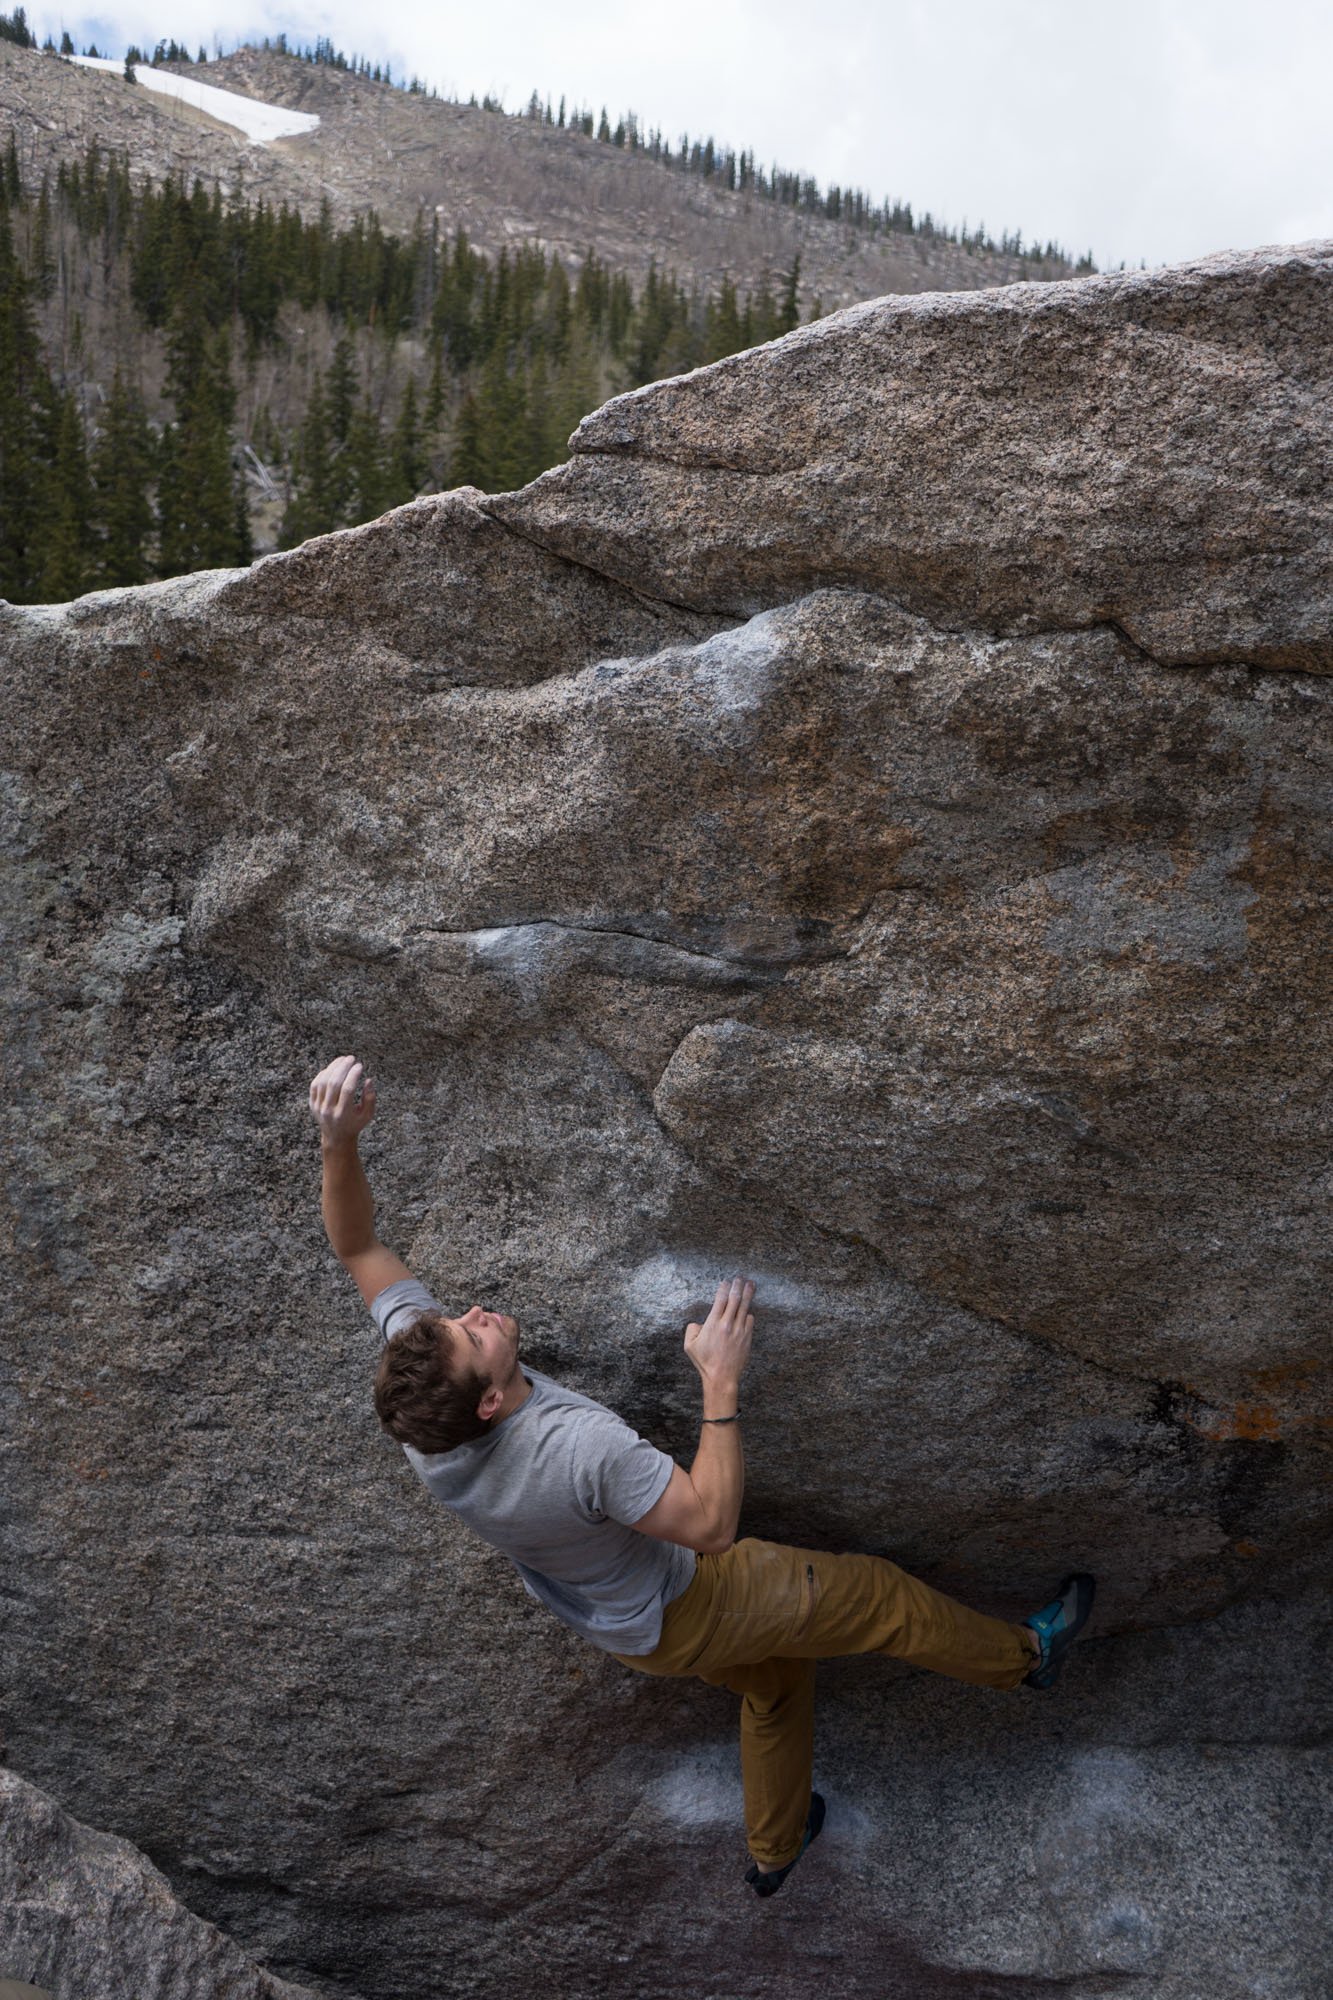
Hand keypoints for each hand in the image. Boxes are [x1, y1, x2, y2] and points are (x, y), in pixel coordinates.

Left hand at [309, 1054, 376, 1144]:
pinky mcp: (312, 1104)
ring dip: (333, 1067)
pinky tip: (332, 1068)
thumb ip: (370, 1098)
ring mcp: (318, 1107)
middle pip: (334, 1083)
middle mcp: (329, 1110)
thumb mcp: (367, 1115)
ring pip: (323, 1082)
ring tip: (342, 1060)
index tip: (360, 1065)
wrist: (336, 1137)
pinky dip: (323, 1074)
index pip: (348, 1090)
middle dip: (343, 1067)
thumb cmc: (354, 1124)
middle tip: (351, 1058)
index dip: (354, 1075)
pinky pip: (315, 1085)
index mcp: (343, 1114)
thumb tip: (368, 1080)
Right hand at [684, 1276, 754, 1394]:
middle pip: (735, 1299)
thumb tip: (700, 1323)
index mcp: (713, 1324)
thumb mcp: (689, 1345)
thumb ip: (692, 1329)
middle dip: (738, 1286)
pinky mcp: (747, 1338)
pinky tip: (747, 1311)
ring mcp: (739, 1331)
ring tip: (751, 1284)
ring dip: (748, 1294)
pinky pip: (749, 1320)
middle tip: (740, 1278)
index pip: (720, 1300)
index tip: (725, 1281)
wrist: (722, 1377)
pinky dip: (748, 1314)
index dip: (723, 1288)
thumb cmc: (704, 1362)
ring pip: (745, 1307)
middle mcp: (727, 1324)